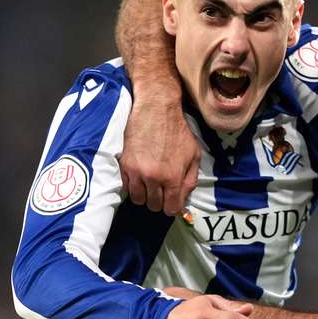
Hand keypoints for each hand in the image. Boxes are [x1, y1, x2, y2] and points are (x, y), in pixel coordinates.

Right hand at [120, 92, 200, 215]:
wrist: (156, 109)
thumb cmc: (178, 131)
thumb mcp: (193, 155)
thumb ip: (190, 180)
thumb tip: (183, 200)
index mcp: (173, 177)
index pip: (170, 209)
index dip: (172, 207)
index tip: (171, 201)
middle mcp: (153, 178)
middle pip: (153, 206)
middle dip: (159, 200)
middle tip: (161, 189)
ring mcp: (136, 172)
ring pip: (137, 199)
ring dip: (144, 194)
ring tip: (149, 183)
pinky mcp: (124, 164)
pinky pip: (126, 187)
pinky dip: (132, 185)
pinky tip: (139, 176)